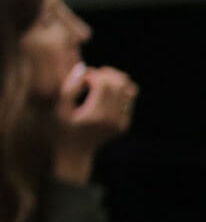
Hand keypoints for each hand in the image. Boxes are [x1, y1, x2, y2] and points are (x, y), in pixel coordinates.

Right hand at [50, 65, 136, 183]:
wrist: (75, 153)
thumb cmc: (62, 128)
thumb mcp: (59, 109)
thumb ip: (69, 88)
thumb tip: (84, 68)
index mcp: (96, 115)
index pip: (104, 83)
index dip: (93, 75)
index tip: (83, 78)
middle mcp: (112, 119)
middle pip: (119, 83)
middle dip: (106, 74)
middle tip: (92, 77)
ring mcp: (121, 123)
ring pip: (129, 89)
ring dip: (116, 81)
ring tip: (100, 82)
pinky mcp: (124, 125)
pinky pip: (129, 100)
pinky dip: (119, 92)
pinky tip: (104, 94)